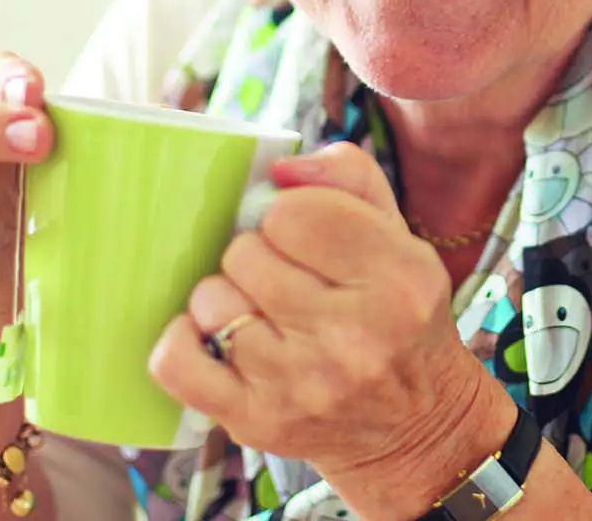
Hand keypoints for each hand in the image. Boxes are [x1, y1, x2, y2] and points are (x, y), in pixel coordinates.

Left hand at [148, 143, 510, 505]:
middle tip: (285, 277)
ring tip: (261, 311)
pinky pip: (177, 362)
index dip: (290, 214)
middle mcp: (354, 335)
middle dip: (258, 255)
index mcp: (397, 278)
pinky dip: (181, 339)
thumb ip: (347, 178)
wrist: (415, 422)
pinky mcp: (257, 421)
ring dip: (228, 298)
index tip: (304, 235)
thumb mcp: (398, 236)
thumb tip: (280, 169)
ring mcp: (302, 384)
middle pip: (246, 252)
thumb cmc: (398, 316)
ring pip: (212, 301)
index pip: (295, 211)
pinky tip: (210, 333)